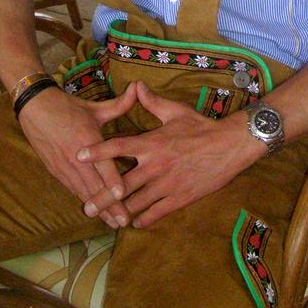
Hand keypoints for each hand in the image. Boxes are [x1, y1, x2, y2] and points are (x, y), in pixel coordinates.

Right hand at [18, 82, 137, 228]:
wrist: (34, 108)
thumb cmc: (68, 107)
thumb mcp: (94, 107)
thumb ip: (119, 104)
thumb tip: (138, 88)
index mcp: (87, 139)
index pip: (101, 163)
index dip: (112, 180)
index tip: (123, 194)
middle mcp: (75, 157)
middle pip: (94, 186)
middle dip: (110, 205)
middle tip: (125, 221)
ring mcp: (64, 166)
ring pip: (84, 192)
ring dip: (99, 209)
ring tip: (113, 223)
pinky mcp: (56, 172)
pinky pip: (73, 190)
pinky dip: (85, 202)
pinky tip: (96, 213)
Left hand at [77, 81, 264, 227]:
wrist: (229, 146)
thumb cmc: (200, 126)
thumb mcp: (175, 111)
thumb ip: (152, 102)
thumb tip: (136, 85)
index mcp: (151, 143)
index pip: (118, 147)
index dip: (98, 151)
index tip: (79, 155)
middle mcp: (155, 165)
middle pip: (122, 185)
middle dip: (102, 197)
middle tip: (86, 207)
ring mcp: (167, 184)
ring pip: (137, 203)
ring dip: (121, 212)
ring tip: (107, 220)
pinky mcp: (179, 198)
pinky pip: (157, 213)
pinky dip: (144, 219)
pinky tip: (135, 222)